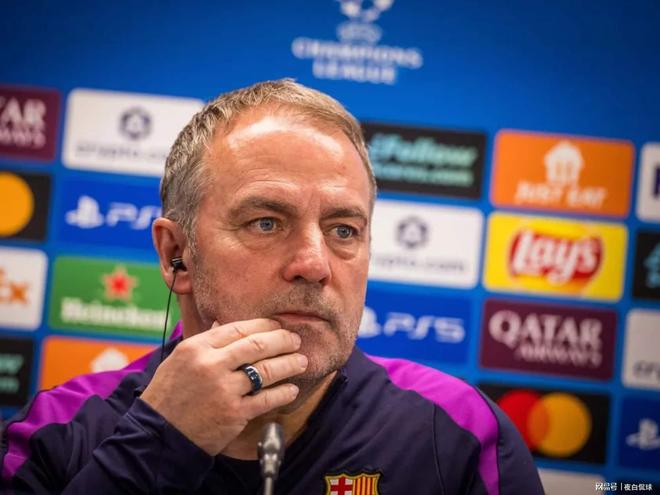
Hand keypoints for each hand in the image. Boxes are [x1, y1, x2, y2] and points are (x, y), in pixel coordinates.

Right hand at [140, 318, 306, 454]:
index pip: (238, 328)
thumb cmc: (169, 396)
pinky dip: (283, 393)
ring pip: (266, 371)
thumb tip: (223, 323)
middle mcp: (210, 365)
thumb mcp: (180, 360)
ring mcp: (224, 389)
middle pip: (257, 345)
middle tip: (296, 340)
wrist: (158, 436)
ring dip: (289, 364)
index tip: (278, 325)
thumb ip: (205, 343)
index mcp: (196, 348)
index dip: (263, 325)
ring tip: (301, 361)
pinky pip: (266, 399)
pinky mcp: (234, 414)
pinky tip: (292, 389)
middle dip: (282, 340)